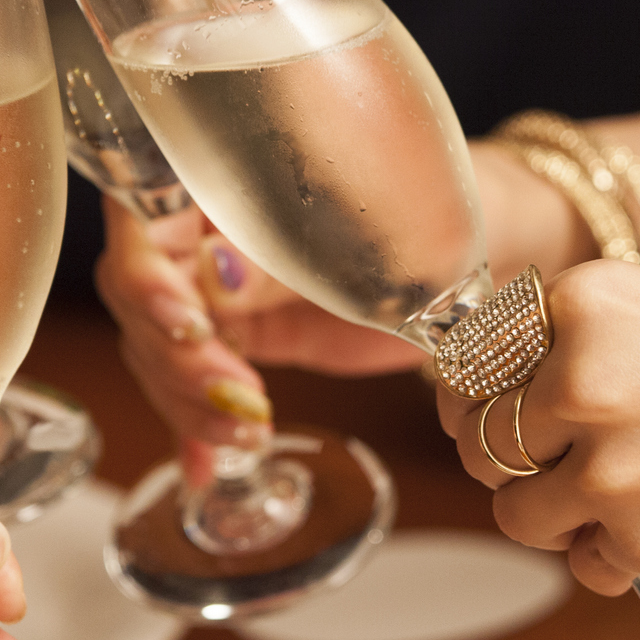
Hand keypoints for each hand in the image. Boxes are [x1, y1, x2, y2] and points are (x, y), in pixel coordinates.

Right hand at [95, 143, 590, 476]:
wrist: (497, 245)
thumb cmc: (451, 199)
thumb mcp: (379, 223)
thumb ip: (294, 245)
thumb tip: (217, 274)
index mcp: (231, 169)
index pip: (144, 213)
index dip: (148, 275)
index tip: (192, 323)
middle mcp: (214, 223)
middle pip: (142, 294)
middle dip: (177, 356)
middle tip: (239, 396)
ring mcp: (225, 283)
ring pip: (160, 347)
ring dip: (189, 401)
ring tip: (247, 436)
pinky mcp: (249, 333)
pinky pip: (197, 382)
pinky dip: (198, 429)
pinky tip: (209, 471)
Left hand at [439, 261, 639, 594]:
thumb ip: (601, 335)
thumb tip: (535, 375)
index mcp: (584, 302)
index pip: (474, 356)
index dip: (485, 386)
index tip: (501, 401)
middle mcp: (577, 382)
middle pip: (482, 437)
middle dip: (515, 451)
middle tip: (562, 454)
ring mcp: (608, 469)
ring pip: (518, 512)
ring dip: (556, 509)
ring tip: (622, 489)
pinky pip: (585, 564)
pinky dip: (610, 555)